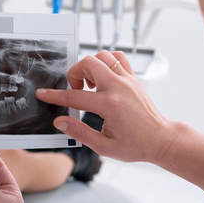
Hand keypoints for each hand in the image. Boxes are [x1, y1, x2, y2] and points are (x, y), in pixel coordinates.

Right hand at [35, 50, 175, 164]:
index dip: (55, 95)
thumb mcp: (104, 147)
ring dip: (91, 66)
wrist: (160, 139)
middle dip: (74, 74)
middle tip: (76, 90)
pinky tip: (103, 78)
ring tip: (90, 84)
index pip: (75, 96)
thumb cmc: (135, 146)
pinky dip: (106, 62)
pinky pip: (118, 58)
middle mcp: (119, 88)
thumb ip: (80, 133)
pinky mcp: (134, 78)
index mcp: (110, 105)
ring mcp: (128, 80)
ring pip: (103, 56)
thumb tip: (60, 122)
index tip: (43, 94)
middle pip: (88, 63)